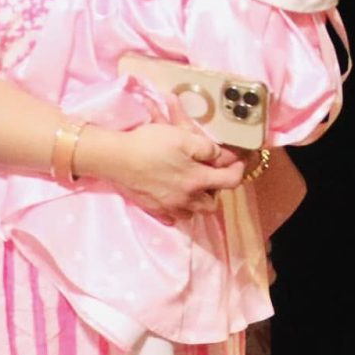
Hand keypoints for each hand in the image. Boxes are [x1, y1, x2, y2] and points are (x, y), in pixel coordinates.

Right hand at [79, 121, 245, 225]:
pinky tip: (173, 196)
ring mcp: (169, 207)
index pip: (230, 181)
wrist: (116, 158)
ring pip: (192, 212)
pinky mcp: (153, 209)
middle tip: (210, 174)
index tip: (237, 161)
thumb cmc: (150, 144)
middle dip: (216, 191)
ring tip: (192, 186)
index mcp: (197, 180)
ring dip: (197, 201)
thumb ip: (207, 148)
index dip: (238, 170)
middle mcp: (186, 199)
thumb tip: (223, 156)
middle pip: (212, 204)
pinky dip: (177, 209)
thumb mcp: (184, 137)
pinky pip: (172, 216)